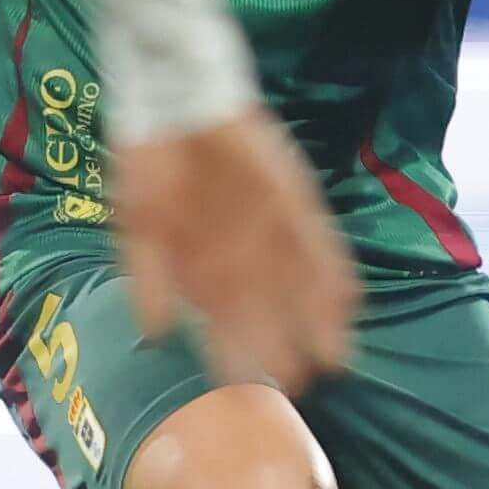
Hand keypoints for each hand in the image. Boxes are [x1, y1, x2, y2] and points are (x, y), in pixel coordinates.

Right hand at [111, 109, 356, 394]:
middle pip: (268, 312)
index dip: (239, 355)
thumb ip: (147, 279)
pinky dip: (333, 274)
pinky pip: (321, 246)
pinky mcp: (296, 203)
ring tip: (334, 359)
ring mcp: (273, 230)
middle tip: (299, 386)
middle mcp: (242, 254)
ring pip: (299, 288)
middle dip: (282, 348)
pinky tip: (350, 303)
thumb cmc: (150, 162)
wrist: (176, 99)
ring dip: (317, 322)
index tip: (251, 388)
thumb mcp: (138, 224)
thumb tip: (155, 332)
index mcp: (204, 266)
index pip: (227, 321)